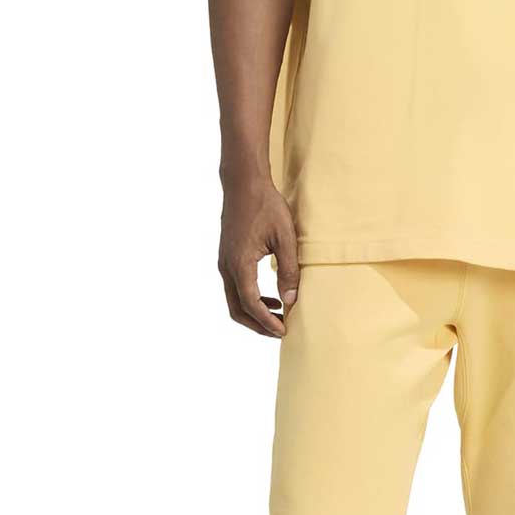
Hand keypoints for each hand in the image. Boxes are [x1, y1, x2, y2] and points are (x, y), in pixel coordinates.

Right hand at [218, 177, 299, 338]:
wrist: (243, 183)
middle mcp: (226, 267)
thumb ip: (289, 271)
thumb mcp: (285, 238)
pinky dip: (249, 299)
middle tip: (280, 331)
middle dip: (258, 325)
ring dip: (253, 313)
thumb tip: (291, 301)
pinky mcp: (226, 257)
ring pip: (233, 300)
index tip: (284, 331)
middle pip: (237, 310)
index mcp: (239, 264)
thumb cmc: (266, 206)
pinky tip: (270, 297)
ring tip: (278, 316)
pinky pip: (234, 287)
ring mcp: (223, 262)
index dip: (267, 322)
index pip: (251, 305)